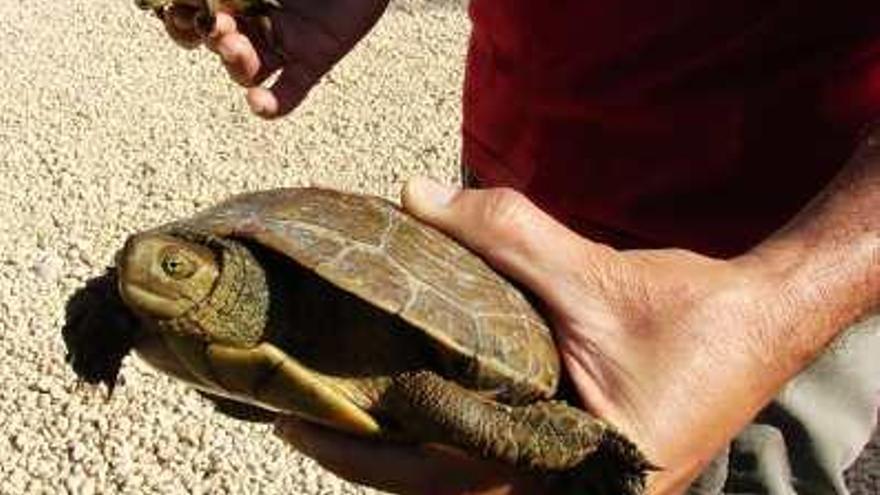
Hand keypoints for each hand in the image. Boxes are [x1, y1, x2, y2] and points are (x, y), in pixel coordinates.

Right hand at [161, 0, 388, 117]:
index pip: (193, 14)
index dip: (179, 20)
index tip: (176, 10)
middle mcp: (256, 17)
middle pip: (216, 43)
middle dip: (207, 36)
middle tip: (213, 24)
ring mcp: (285, 41)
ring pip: (246, 71)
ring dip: (233, 63)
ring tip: (234, 44)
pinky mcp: (316, 58)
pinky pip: (289, 93)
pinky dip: (271, 104)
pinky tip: (257, 103)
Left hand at [275, 177, 811, 493]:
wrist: (766, 323)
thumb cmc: (694, 317)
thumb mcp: (590, 274)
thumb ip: (503, 232)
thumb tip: (412, 195)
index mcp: (568, 474)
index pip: (435, 478)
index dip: (358, 454)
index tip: (295, 424)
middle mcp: (568, 491)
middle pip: (442, 487)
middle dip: (372, 455)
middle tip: (305, 411)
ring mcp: (578, 484)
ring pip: (469, 478)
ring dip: (412, 446)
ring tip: (350, 404)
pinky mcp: (586, 463)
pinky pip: (502, 457)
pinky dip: (457, 430)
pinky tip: (425, 396)